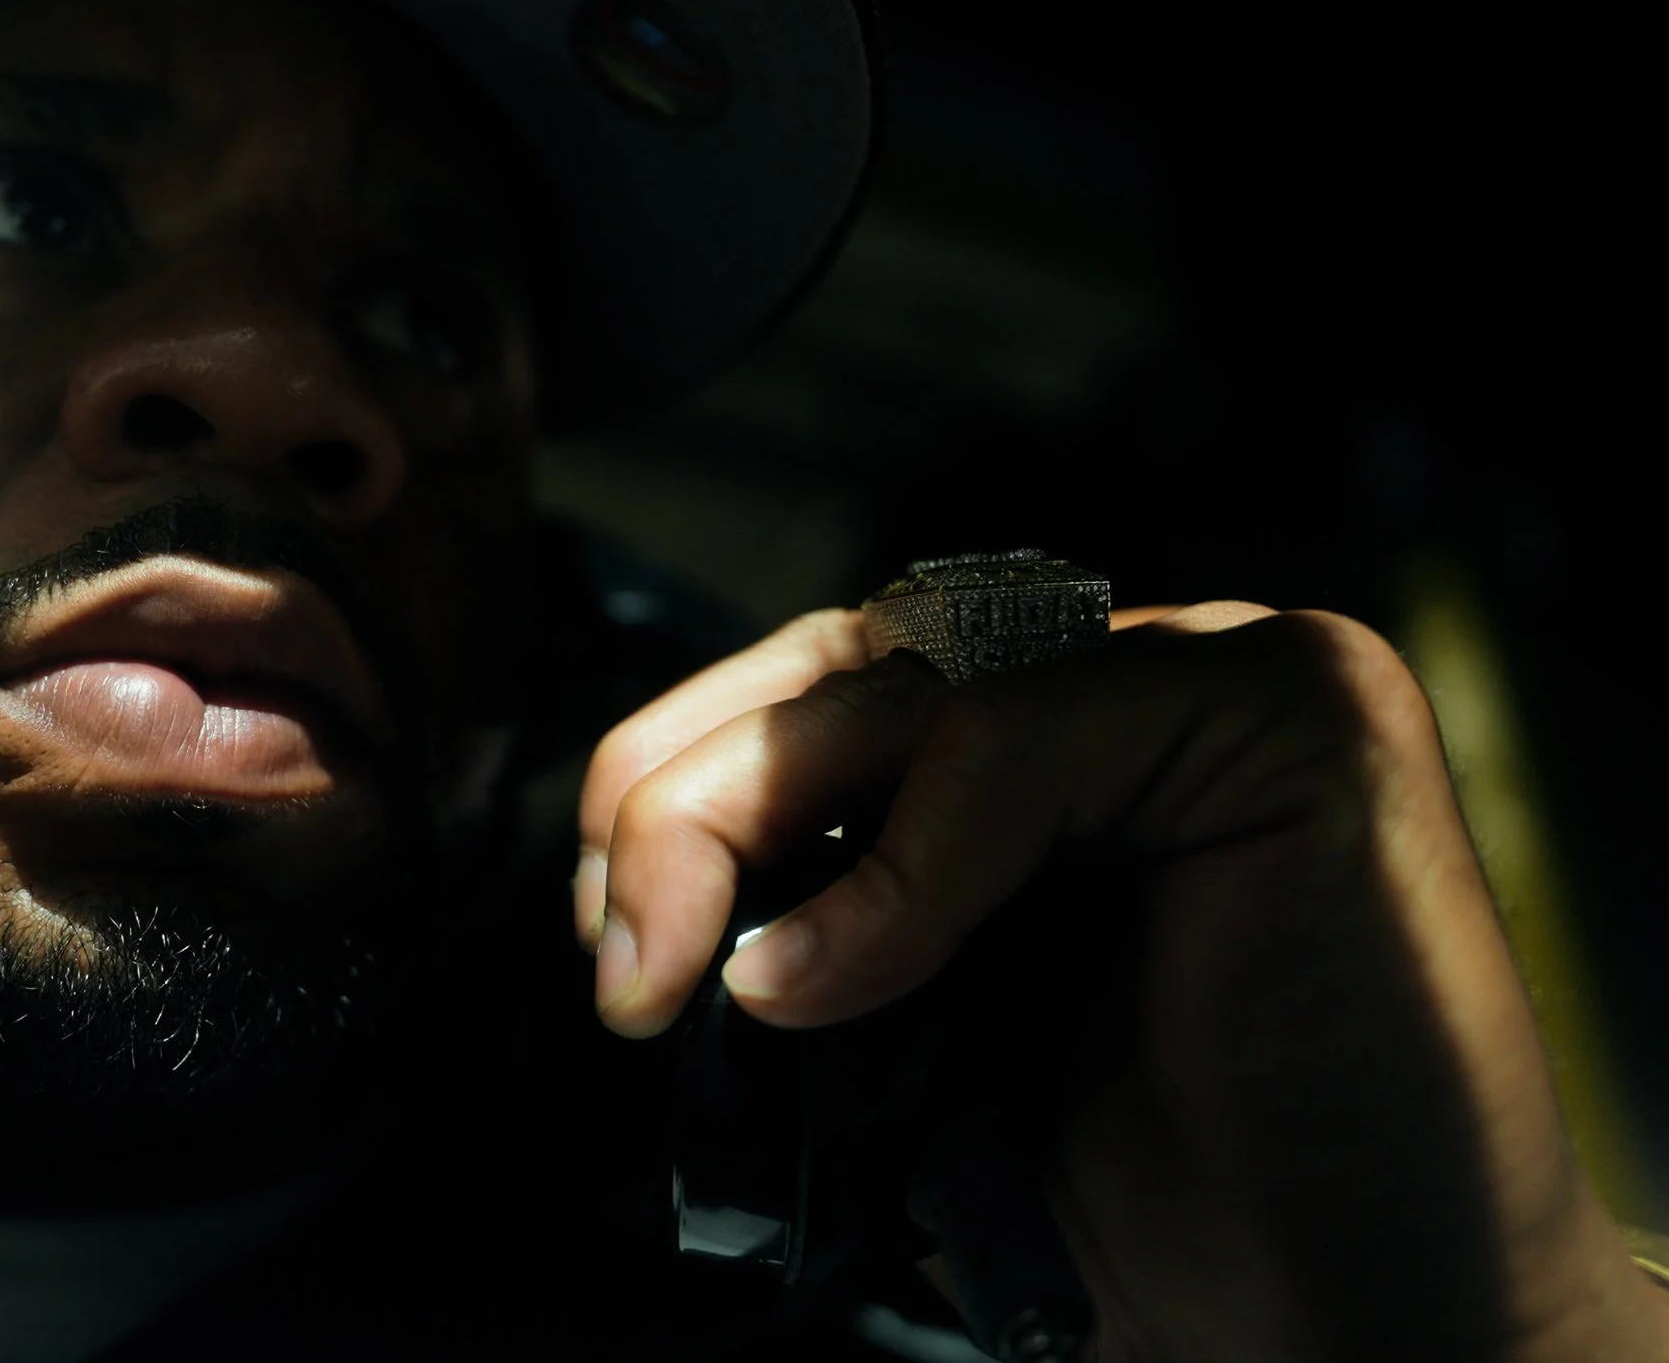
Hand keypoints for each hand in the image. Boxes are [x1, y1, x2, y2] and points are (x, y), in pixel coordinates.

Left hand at [579, 603, 1668, 1361]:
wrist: (1346, 1319)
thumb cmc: (1140, 1189)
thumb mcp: (901, 1032)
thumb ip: (801, 924)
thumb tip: (635, 913)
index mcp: (1033, 740)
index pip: (811, 687)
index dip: (677, 783)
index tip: (612, 943)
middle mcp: (1121, 681)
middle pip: (837, 661)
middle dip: (682, 798)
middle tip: (626, 969)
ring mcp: (1213, 675)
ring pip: (909, 673)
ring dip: (749, 817)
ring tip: (701, 985)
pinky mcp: (1295, 716)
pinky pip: (1024, 737)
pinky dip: (896, 866)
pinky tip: (819, 979)